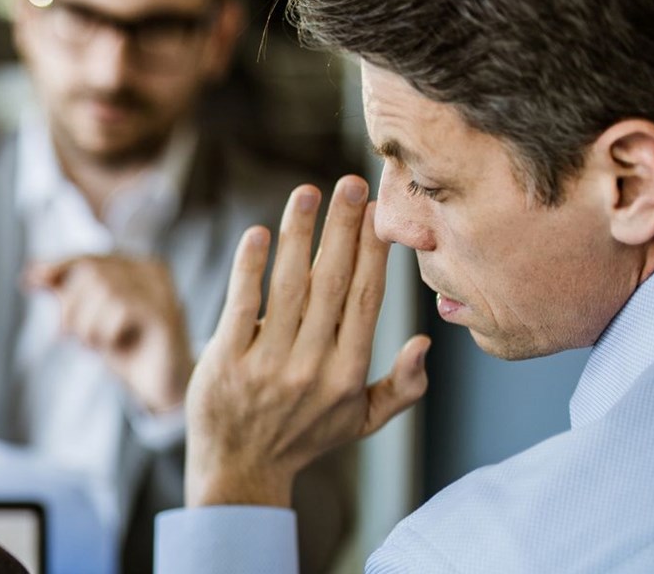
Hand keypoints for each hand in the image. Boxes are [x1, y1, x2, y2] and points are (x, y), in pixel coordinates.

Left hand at [25, 255, 193, 412]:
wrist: (164, 389)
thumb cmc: (128, 352)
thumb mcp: (89, 320)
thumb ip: (66, 296)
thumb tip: (30, 274)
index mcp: (135, 267)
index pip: (89, 258)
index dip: (58, 267)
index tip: (30, 280)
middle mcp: (151, 270)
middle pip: (92, 270)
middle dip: (70, 305)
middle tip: (67, 335)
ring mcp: (162, 290)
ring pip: (104, 287)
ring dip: (87, 323)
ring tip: (93, 344)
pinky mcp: (166, 313)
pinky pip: (121, 307)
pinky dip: (106, 330)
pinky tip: (113, 344)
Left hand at [185, 176, 429, 507]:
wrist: (239, 471)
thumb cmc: (304, 436)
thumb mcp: (362, 422)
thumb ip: (403, 387)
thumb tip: (427, 342)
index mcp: (349, 373)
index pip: (366, 300)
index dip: (373, 253)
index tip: (379, 212)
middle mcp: (312, 366)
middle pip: (333, 283)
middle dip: (343, 229)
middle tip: (351, 183)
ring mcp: (268, 364)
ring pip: (289, 287)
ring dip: (299, 234)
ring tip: (307, 193)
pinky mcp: (227, 361)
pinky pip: (241, 304)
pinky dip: (250, 267)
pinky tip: (259, 233)